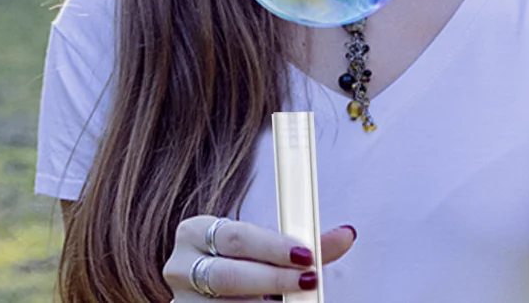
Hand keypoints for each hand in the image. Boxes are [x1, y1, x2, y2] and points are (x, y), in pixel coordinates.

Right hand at [163, 215, 356, 299]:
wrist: (205, 292)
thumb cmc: (239, 262)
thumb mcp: (261, 246)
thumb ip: (301, 244)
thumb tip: (348, 234)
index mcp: (194, 232)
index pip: (237, 236)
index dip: (273, 246)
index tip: (306, 255)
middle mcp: (181, 268)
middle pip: (230, 276)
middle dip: (275, 280)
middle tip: (310, 280)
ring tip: (298, 301)